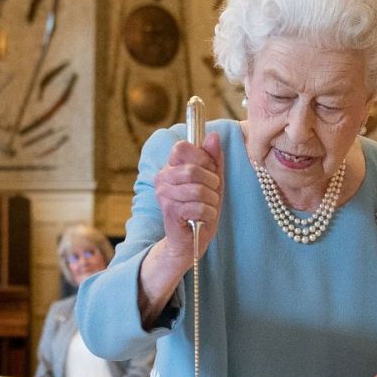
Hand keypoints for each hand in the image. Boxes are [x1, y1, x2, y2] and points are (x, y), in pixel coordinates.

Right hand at [153, 132, 224, 266]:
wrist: (190, 240)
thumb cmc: (201, 208)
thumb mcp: (213, 181)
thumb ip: (213, 159)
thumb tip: (213, 135)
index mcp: (171, 166)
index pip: (182, 147)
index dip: (201, 157)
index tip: (208, 170)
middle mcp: (162, 178)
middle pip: (193, 169)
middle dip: (212, 183)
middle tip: (212, 193)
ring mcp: (164, 195)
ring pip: (198, 190)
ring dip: (212, 201)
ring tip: (208, 207)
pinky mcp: (170, 211)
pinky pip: (198, 207)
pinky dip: (208, 214)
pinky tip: (203, 218)